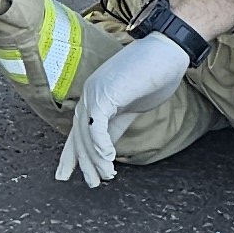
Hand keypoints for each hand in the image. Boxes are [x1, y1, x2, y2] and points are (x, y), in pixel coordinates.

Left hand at [57, 32, 190, 186]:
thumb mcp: (133, 106)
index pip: (78, 131)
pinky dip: (101, 144)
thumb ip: (117, 123)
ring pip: (87, 134)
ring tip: (106, 176)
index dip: (71, 154)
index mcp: (95, 98)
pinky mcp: (105, 93)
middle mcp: (90, 95)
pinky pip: (97, 124)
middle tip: (92, 183)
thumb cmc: (155, 74)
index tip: (65, 174)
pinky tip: (109, 158)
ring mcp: (95, 93)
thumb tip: (107, 145)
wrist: (168, 50)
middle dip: (84, 163)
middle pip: (79, 136)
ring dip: (96, 159)